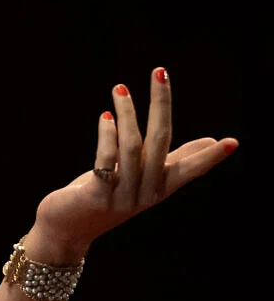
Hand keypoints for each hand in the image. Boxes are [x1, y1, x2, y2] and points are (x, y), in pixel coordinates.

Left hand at [27, 68, 238, 259]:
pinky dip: (107, 135)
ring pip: (132, 147)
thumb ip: (174, 160)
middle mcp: (145, 192)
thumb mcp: (143, 178)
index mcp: (160, 188)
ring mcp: (121, 195)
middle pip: (160, 142)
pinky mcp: (96, 195)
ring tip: (120, 89)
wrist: (67, 229)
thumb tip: (213, 141)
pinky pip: (105, 160)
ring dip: (127, 114)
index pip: (190, 169)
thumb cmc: (105, 197)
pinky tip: (106, 116)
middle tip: (160, 72)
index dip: (209, 157)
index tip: (232, 143)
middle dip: (161, 104)